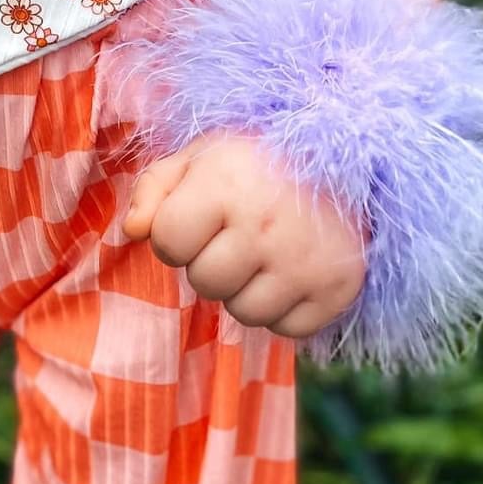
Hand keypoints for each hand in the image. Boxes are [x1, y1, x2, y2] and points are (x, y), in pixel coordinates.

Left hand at [120, 132, 367, 339]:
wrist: (350, 156)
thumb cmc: (259, 158)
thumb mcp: (202, 154)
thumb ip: (155, 189)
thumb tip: (132, 231)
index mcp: (225, 184)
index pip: (168, 243)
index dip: (177, 234)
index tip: (200, 216)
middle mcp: (265, 226)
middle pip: (205, 282)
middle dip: (211, 262)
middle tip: (236, 233)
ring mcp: (304, 263)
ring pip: (244, 313)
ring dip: (245, 289)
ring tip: (264, 250)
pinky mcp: (338, 291)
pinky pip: (287, 329)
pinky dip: (284, 307)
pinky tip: (291, 269)